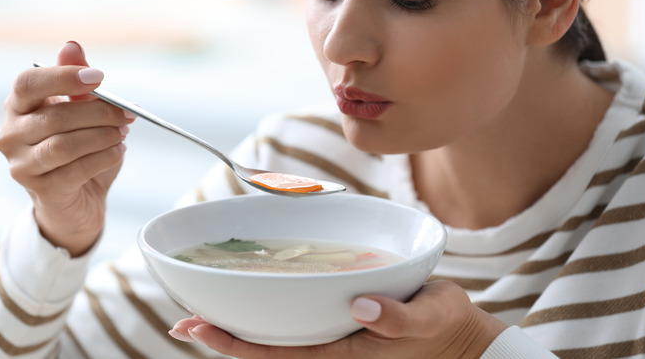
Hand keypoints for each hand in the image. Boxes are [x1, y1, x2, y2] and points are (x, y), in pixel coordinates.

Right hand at [0, 41, 135, 255]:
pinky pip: (75, 169)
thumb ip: (77, 80)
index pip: (28, 83)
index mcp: (18, 107)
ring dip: (102, 136)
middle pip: (55, 116)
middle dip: (100, 112)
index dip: (63, 77)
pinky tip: (117, 152)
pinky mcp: (40, 190)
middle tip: (127, 113)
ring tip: (121, 134)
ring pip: (64, 145)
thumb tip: (71, 45)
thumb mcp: (82, 111)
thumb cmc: (79, 150)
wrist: (78, 200)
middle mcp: (10, 134)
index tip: (100, 78)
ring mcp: (21, 164)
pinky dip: (103, 157)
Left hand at [169, 281, 506, 358]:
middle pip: (264, 346)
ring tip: (203, 305)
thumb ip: (398, 318)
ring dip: (240, 321)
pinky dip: (266, 306)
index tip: (199, 328)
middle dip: (223, 334)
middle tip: (184, 316)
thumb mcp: (428, 319)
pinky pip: (295, 316)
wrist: (460, 337)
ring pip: (276, 332)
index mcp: (341, 354)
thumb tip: (362, 307)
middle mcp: (328, 347)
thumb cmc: (443, 329)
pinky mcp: (338, 318)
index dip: (234, 343)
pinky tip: (253, 292)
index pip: (275, 353)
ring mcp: (331, 335)